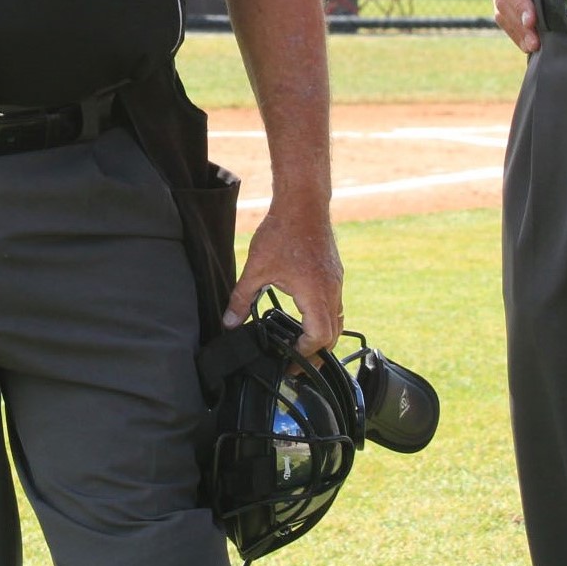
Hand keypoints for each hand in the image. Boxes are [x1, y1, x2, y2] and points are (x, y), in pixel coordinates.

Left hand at [224, 202, 342, 357]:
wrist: (303, 202)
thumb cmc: (282, 231)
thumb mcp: (256, 268)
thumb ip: (241, 298)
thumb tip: (229, 322)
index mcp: (315, 294)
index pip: (318, 338)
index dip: (304, 355)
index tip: (289, 362)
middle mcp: (331, 291)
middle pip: (332, 335)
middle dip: (316, 353)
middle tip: (296, 363)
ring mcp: (336, 281)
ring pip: (337, 320)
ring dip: (321, 336)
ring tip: (301, 345)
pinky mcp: (334, 273)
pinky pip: (335, 304)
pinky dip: (323, 317)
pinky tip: (305, 315)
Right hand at [488, 0, 540, 53]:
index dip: (521, 5)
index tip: (532, 20)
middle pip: (506, 6)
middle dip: (520, 25)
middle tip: (535, 42)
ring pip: (502, 13)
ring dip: (516, 32)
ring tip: (531, 47)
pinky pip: (502, 16)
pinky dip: (513, 31)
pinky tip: (525, 44)